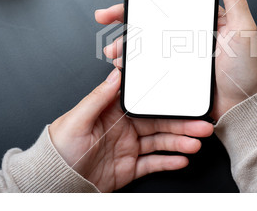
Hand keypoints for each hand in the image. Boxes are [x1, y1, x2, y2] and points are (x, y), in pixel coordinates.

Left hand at [49, 68, 212, 191]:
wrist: (54, 182)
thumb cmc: (59, 150)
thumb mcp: (76, 120)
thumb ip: (98, 97)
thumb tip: (115, 74)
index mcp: (113, 111)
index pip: (146, 103)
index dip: (166, 102)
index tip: (184, 100)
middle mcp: (125, 127)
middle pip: (160, 123)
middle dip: (182, 124)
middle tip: (202, 125)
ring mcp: (129, 147)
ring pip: (161, 142)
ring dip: (180, 142)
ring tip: (195, 144)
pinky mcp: (129, 166)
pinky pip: (153, 163)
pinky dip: (168, 161)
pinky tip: (182, 159)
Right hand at [98, 0, 256, 120]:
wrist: (244, 106)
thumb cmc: (248, 68)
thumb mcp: (244, 28)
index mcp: (201, 18)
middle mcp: (186, 33)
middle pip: (149, 18)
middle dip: (123, 14)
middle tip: (105, 14)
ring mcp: (177, 53)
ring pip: (144, 41)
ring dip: (123, 42)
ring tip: (114, 50)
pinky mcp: (172, 72)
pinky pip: (147, 64)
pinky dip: (132, 64)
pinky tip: (123, 67)